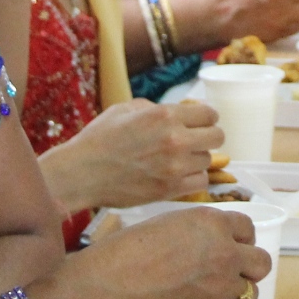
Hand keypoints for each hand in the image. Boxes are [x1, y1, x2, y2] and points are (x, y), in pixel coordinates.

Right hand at [40, 99, 222, 211]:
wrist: (81, 173)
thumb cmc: (100, 139)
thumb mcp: (127, 109)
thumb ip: (157, 108)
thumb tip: (178, 113)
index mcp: (165, 115)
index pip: (210, 114)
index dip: (205, 117)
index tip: (199, 122)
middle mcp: (175, 139)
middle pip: (217, 136)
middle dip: (207, 136)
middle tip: (194, 140)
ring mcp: (174, 167)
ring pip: (208, 160)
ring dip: (197, 158)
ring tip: (178, 159)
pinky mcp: (169, 189)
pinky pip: (200, 182)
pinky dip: (193, 178)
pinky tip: (178, 174)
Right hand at [63, 205, 270, 298]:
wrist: (102, 287)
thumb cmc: (123, 253)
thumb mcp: (167, 225)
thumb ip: (200, 231)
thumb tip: (214, 241)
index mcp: (212, 223)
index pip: (248, 230)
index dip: (238, 238)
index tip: (230, 245)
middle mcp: (223, 254)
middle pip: (261, 263)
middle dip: (247, 266)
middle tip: (227, 270)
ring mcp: (218, 289)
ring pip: (248, 293)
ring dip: (233, 291)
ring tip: (208, 290)